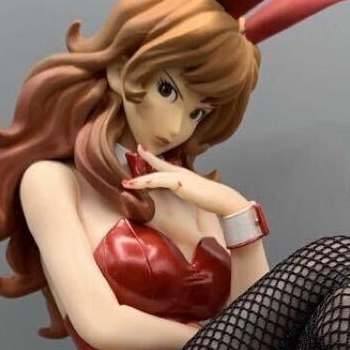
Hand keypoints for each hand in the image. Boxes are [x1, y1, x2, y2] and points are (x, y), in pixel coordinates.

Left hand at [121, 147, 251, 216]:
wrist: (224, 199)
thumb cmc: (214, 199)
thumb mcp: (197, 194)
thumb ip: (189, 191)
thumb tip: (184, 192)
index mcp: (184, 175)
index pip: (166, 165)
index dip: (154, 158)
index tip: (144, 150)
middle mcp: (181, 173)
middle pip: (159, 165)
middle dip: (147, 158)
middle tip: (136, 150)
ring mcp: (180, 177)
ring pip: (155, 175)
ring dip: (139, 180)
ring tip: (126, 183)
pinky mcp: (179, 183)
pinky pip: (158, 182)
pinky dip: (146, 183)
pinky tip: (137, 185)